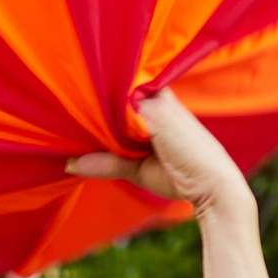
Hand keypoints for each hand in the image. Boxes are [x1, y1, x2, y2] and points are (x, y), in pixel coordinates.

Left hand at [67, 87, 275, 277]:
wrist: (214, 187)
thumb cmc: (182, 177)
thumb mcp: (139, 169)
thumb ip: (109, 162)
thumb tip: (72, 164)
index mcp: (158, 107)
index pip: (123, 94)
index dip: (101, 96)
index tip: (75, 98)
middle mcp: (159, 98)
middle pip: (117, 89)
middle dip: (93, 94)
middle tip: (63, 96)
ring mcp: (159, 101)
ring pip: (118, 91)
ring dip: (96, 97)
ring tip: (68, 99)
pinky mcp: (158, 109)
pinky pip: (123, 98)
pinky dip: (104, 100)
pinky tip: (82, 98)